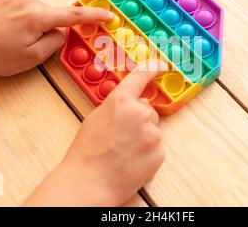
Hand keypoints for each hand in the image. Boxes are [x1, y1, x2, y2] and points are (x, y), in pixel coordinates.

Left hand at [0, 0, 112, 75]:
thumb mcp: (33, 57)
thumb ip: (55, 42)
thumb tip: (62, 32)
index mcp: (38, 17)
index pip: (73, 15)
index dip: (94, 15)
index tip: (110, 15)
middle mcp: (30, 1)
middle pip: (55, 15)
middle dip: (51, 29)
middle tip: (32, 45)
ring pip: (42, 11)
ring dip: (39, 23)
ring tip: (18, 38)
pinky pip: (30, 7)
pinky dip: (29, 17)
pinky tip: (14, 28)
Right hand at [25, 62, 165, 205]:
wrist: (90, 182)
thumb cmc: (87, 151)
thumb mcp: (97, 117)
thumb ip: (117, 106)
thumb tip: (131, 105)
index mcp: (121, 100)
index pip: (141, 77)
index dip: (152, 69)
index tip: (160, 65)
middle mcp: (140, 113)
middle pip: (147, 110)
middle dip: (138, 119)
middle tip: (121, 135)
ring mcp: (152, 133)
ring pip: (152, 129)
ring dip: (143, 137)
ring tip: (124, 151)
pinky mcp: (159, 152)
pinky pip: (156, 147)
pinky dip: (147, 152)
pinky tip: (131, 160)